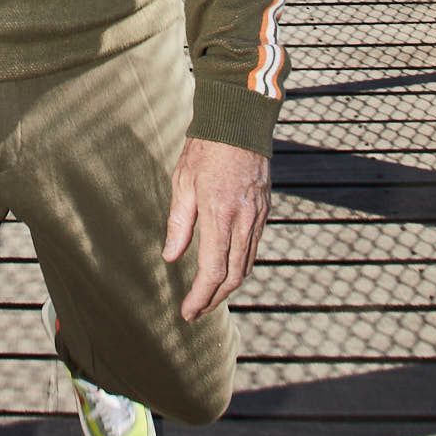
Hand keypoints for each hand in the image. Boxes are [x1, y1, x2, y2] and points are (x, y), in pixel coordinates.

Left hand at [162, 136, 270, 320]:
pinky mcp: (264, 210)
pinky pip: (253, 248)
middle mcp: (244, 220)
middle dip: (214, 299)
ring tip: (208, 297)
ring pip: (247, 265)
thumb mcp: (183, 183)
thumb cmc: (205, 149)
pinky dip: (240, 266)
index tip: (188, 313)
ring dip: (228, 286)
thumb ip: (179, 224)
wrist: (240, 122)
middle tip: (196, 312)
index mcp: (220, 214)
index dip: (201, 297)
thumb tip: (171, 258)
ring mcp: (258, 216)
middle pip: (233, 275)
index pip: (212, 270)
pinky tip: (225, 269)